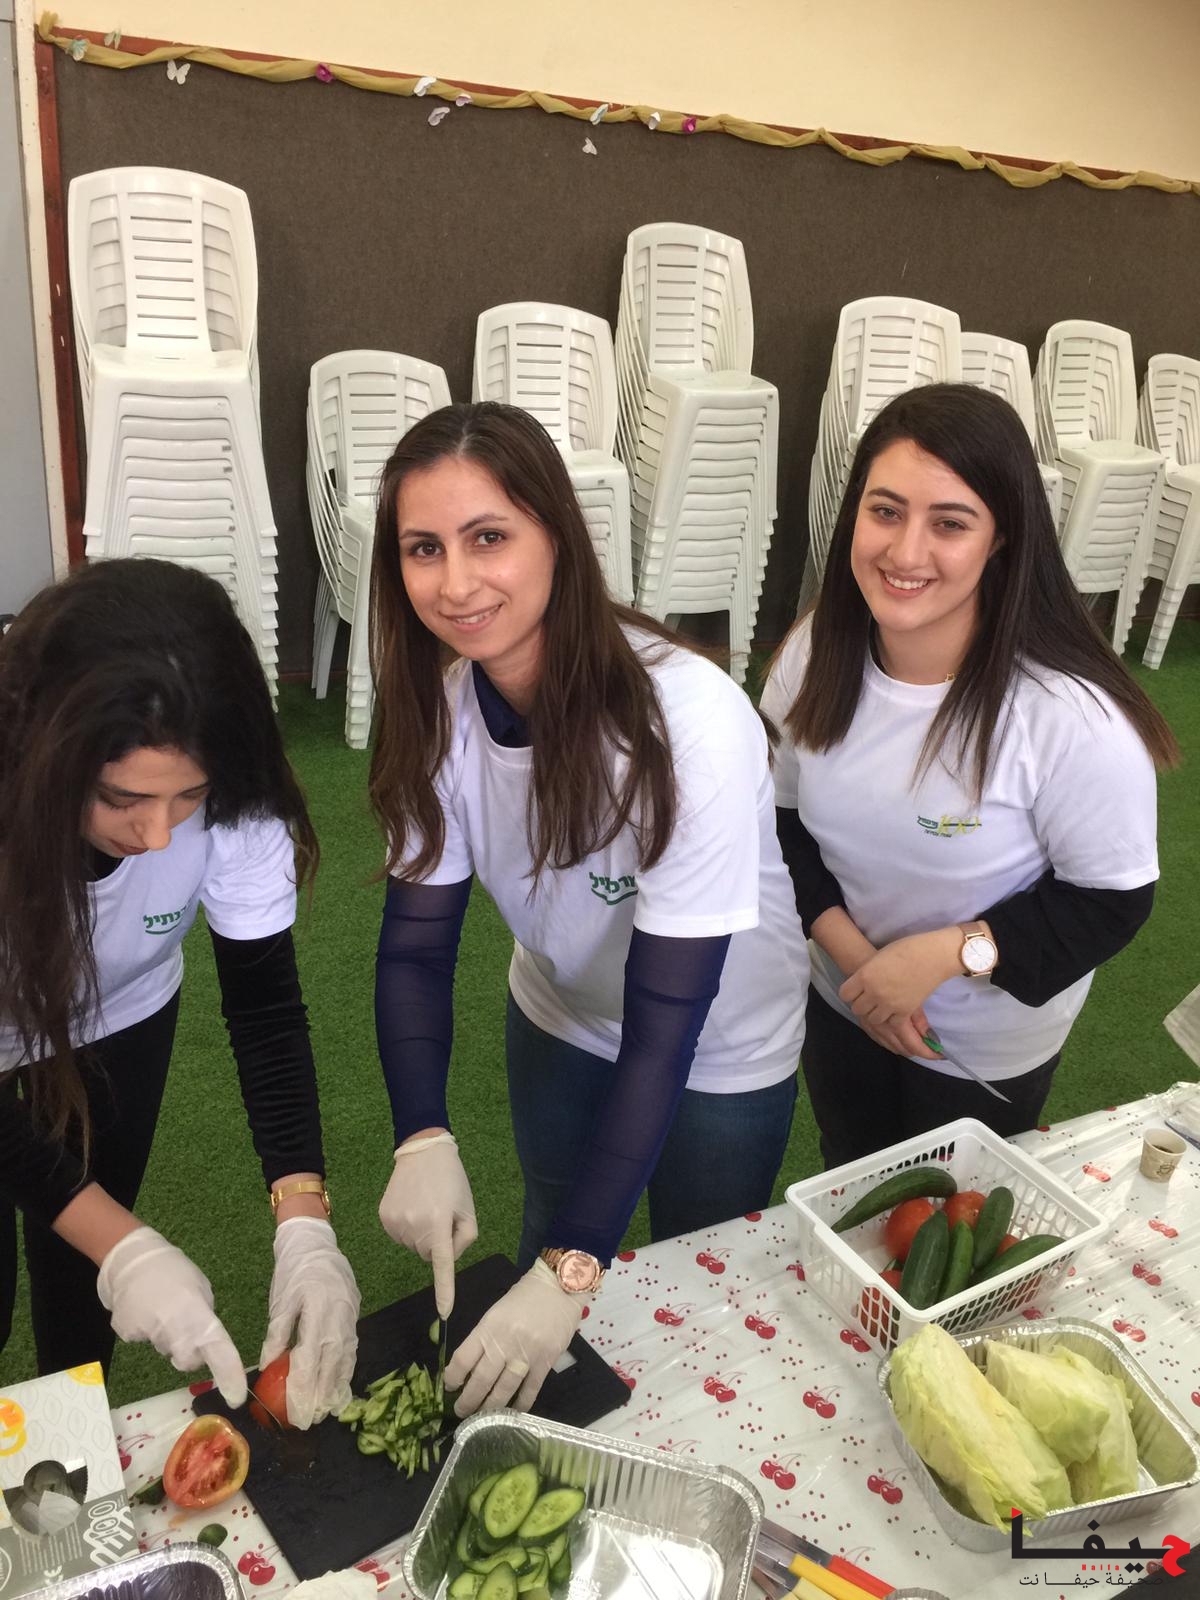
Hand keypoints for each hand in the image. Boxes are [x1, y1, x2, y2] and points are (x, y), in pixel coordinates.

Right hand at [97, 1226, 246, 1405]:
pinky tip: (144, 1309)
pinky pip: (143, 1340)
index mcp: (196, 1312)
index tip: (237, 1396)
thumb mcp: (199, 1288)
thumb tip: (204, 1338)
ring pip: (165, 1349)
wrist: (129, 1258)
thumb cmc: (171, 1269)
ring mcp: (146, 1333)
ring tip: (161, 1307)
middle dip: (190, 1351)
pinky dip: (146, 1330)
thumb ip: (203, 1316)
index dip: (229, 1373)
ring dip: (167, 1335)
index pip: (218, 1348)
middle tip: (185, 1324)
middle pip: (188, 1359)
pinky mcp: (126, 1334)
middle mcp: (172, 1328)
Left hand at [259, 1217, 360, 1427]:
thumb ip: (277, 1333)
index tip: (295, 1413)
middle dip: (320, 1396)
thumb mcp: (281, 1301)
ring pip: (345, 1359)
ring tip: (327, 1412)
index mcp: (317, 1311)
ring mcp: (350, 1318)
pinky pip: (352, 1350)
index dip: (303, 1389)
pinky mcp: (354, 1318)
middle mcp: (338, 1317)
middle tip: (309, 1422)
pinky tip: (340, 1388)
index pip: (310, 1358)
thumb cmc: (294, 1271)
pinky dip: (346, 1371)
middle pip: (330, 1364)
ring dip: (336, 1388)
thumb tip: (268, 1366)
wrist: (317, 1243)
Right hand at [379, 1132, 476, 1316]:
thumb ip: (463, 1240)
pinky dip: (408, 1227)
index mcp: (438, 1224)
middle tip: (440, 1213)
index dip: (444, 1291)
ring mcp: (395, 1223)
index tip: (445, 1313)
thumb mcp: (468, 1210)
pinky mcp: (384, 1218)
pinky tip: (412, 1205)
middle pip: (428, 1254)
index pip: (442, 1266)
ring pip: (413, 1246)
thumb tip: (445, 1259)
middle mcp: (414, 1227)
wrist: (422, 1151)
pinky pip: (400, 1236)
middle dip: (436, 1241)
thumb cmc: (452, 1181)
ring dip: (421, 1233)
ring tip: (426, 1205)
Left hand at [444, 1260, 581, 1416]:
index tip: (449, 1386)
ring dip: (489, 1408)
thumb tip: (469, 1368)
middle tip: (460, 1411)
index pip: (463, 1358)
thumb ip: (484, 1338)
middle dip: (467, 1401)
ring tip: (480, 1419)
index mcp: (488, 1327)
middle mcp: (504, 1343)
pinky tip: (511, 1413)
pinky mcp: (545, 1363)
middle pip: (480, 1380)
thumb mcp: (496, 1312)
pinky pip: (529, 1391)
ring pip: (503, 1390)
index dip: (452, 1377)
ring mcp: (526, 1355)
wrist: (559, 1288)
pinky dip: (519, 1405)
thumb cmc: (524, 1298)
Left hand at [839, 930, 959, 1056]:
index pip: (845, 994)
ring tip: (883, 1004)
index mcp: (865, 976)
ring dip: (876, 1013)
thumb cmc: (906, 949)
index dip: (850, 992)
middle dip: (862, 1004)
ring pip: (873, 1019)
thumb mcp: (878, 957)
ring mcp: (890, 1004)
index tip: (857, 990)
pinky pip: (892, 1024)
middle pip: (857, 1009)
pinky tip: (896, 1009)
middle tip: (870, 998)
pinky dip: (893, 1018)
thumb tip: (861, 984)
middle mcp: (874, 992)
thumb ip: (867, 973)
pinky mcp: (905, 1011)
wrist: (933, 956)